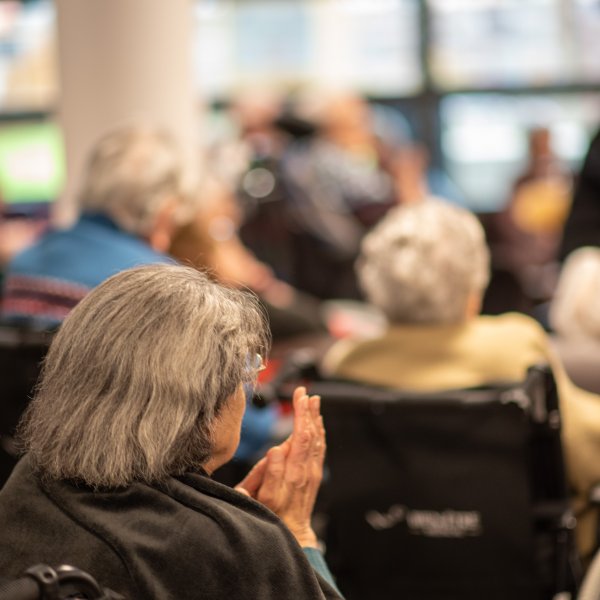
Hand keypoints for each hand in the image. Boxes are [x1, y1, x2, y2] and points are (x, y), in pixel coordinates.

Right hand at [235, 386, 325, 547]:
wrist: (291, 533)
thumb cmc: (269, 514)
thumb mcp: (261, 498)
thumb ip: (269, 474)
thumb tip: (275, 449)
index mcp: (292, 472)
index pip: (300, 436)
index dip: (301, 414)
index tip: (298, 396)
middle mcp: (306, 470)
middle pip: (311, 433)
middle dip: (307, 410)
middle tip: (303, 391)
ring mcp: (313, 472)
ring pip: (318, 439)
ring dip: (316, 418)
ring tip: (313, 400)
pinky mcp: (315, 475)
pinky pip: (320, 449)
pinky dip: (320, 432)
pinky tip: (317, 423)